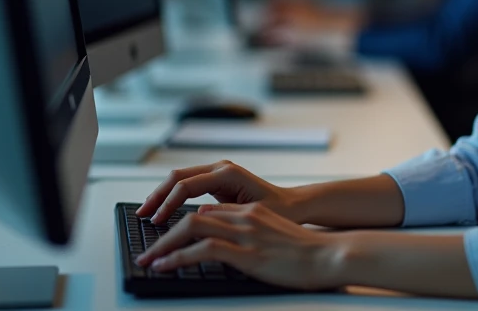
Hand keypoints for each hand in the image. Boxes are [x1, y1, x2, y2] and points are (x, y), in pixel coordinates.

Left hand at [135, 203, 341, 290]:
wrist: (329, 256)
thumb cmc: (306, 253)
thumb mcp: (273, 237)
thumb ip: (250, 235)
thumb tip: (225, 246)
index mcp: (250, 212)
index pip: (205, 211)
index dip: (179, 223)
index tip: (163, 238)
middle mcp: (243, 216)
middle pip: (191, 215)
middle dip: (163, 232)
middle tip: (148, 248)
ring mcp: (244, 232)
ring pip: (190, 228)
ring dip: (163, 245)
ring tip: (148, 259)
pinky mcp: (246, 252)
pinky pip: (202, 249)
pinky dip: (177, 257)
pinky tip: (164, 266)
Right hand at [136, 161, 300, 224]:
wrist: (293, 205)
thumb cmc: (278, 211)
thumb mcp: (249, 216)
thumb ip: (222, 214)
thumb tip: (194, 218)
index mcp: (228, 173)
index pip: (186, 185)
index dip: (167, 203)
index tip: (155, 221)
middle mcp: (221, 167)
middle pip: (178, 176)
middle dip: (157, 195)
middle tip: (141, 215)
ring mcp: (218, 171)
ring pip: (180, 178)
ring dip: (162, 195)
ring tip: (146, 213)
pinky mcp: (217, 180)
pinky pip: (188, 184)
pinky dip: (173, 196)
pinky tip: (163, 210)